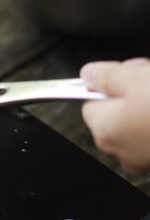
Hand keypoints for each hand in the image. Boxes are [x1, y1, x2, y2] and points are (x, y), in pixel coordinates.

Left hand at [81, 58, 149, 173]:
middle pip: (116, 111)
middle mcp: (122, 150)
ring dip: (149, 102)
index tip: (127, 73)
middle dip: (132, 90)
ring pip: (140, 121)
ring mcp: (146, 158)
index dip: (109, 83)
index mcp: (105, 129)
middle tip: (149, 75)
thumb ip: (105, 75)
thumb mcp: (136, 77)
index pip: (90, 101)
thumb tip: (89, 74)